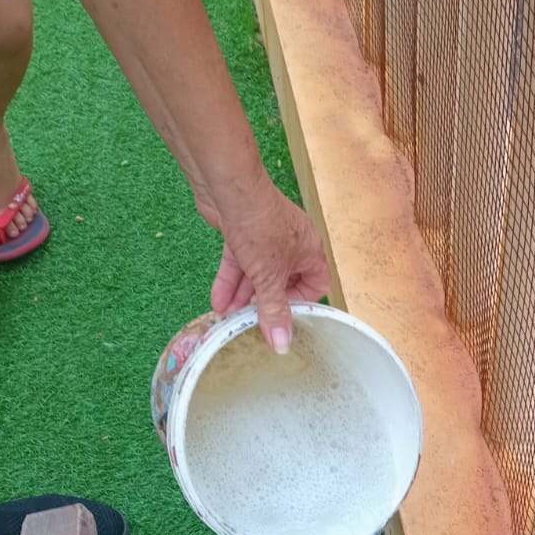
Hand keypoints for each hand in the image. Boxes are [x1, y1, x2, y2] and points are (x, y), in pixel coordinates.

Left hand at [201, 169, 331, 351]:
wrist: (228, 188)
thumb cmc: (260, 225)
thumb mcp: (269, 277)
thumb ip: (274, 311)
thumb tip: (283, 345)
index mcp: (310, 251)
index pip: (316, 285)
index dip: (301, 303)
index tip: (283, 318)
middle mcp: (291, 246)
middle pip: (282, 283)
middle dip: (263, 303)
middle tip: (250, 323)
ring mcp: (265, 240)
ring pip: (257, 275)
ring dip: (242, 296)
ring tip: (228, 318)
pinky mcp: (241, 235)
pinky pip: (239, 264)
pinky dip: (229, 282)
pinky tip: (218, 301)